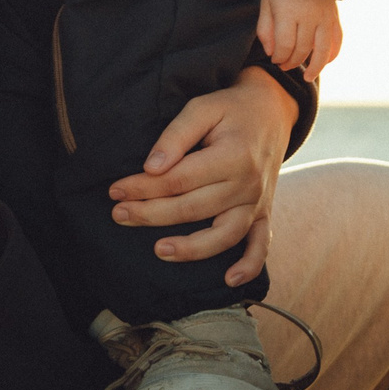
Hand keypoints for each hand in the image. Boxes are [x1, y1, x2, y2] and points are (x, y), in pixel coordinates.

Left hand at [108, 70, 296, 287]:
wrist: (272, 111)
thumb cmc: (230, 109)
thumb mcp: (203, 108)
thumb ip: (176, 135)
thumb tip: (152, 167)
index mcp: (233, 155)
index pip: (179, 179)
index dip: (143, 187)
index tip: (115, 190)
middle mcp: (248, 183)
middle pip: (194, 208)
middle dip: (151, 214)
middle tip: (118, 215)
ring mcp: (258, 202)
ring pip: (224, 235)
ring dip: (191, 248)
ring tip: (158, 250)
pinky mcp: (264, 213)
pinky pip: (261, 246)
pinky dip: (249, 266)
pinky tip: (228, 281)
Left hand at [257, 0, 342, 74]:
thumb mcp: (266, 4)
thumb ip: (264, 29)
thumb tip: (272, 53)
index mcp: (290, 11)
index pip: (286, 45)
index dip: (279, 57)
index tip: (275, 60)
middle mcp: (310, 14)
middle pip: (303, 49)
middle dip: (292, 62)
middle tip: (285, 66)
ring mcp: (326, 16)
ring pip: (323, 50)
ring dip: (316, 68)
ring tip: (308, 78)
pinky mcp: (335, 17)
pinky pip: (337, 41)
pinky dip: (331, 55)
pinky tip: (323, 63)